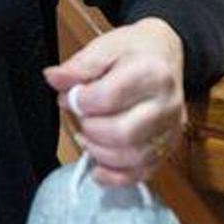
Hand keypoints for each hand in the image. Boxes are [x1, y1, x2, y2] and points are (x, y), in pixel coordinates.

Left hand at [42, 17, 185, 187]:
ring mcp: (170, 129)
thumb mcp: (105, 46)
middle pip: (122, 133)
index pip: (108, 98)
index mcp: (152, 73)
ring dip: (99, 152)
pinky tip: (98, 168)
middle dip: (90, 128)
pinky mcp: (168, 147)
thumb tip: (54, 79)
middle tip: (80, 116)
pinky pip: (142, 173)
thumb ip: (79, 66)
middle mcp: (166, 105)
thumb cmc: (134, 50)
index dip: (79, 101)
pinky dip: (115, 176)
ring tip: (87, 135)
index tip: (70, 95)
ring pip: (132, 158)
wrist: (165, 55)